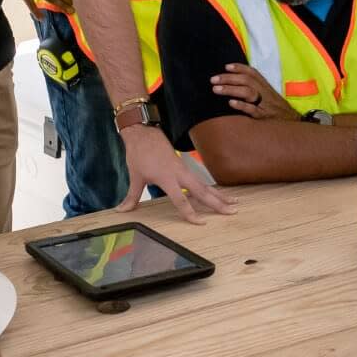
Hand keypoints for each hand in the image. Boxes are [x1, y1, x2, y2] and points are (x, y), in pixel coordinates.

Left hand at [115, 125, 235, 222]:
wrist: (144, 133)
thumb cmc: (139, 154)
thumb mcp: (135, 176)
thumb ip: (132, 196)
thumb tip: (121, 210)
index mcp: (167, 178)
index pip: (181, 200)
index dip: (191, 213)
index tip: (202, 223)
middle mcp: (179, 174)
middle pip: (202, 192)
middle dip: (217, 203)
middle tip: (232, 212)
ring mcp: (184, 170)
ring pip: (205, 186)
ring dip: (219, 196)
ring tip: (234, 204)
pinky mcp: (184, 167)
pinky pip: (201, 181)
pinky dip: (211, 189)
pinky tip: (220, 195)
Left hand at [210, 63, 300, 120]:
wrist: (294, 123)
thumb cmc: (278, 110)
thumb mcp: (270, 96)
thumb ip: (257, 89)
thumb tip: (238, 83)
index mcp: (266, 87)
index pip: (252, 73)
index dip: (239, 68)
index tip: (226, 66)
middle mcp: (265, 93)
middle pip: (246, 81)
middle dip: (228, 78)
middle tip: (213, 79)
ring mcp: (265, 105)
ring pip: (248, 93)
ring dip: (231, 89)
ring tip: (216, 89)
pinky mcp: (265, 117)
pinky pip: (253, 110)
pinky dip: (241, 105)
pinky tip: (231, 103)